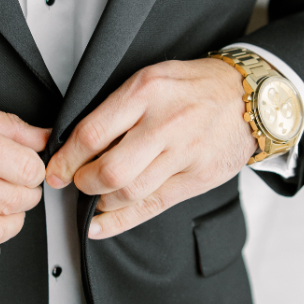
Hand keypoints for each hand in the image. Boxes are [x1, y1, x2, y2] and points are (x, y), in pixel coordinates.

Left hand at [45, 58, 255, 239]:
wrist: (247, 95)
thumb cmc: (192, 87)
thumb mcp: (150, 79)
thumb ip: (116, 108)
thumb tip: (75, 143)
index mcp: (146, 92)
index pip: (93, 133)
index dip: (67, 159)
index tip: (56, 170)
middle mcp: (166, 123)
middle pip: (110, 170)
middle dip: (83, 183)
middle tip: (76, 182)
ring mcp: (185, 153)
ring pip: (130, 192)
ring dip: (101, 201)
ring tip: (94, 195)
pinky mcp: (198, 177)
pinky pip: (153, 206)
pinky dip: (120, 221)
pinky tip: (100, 224)